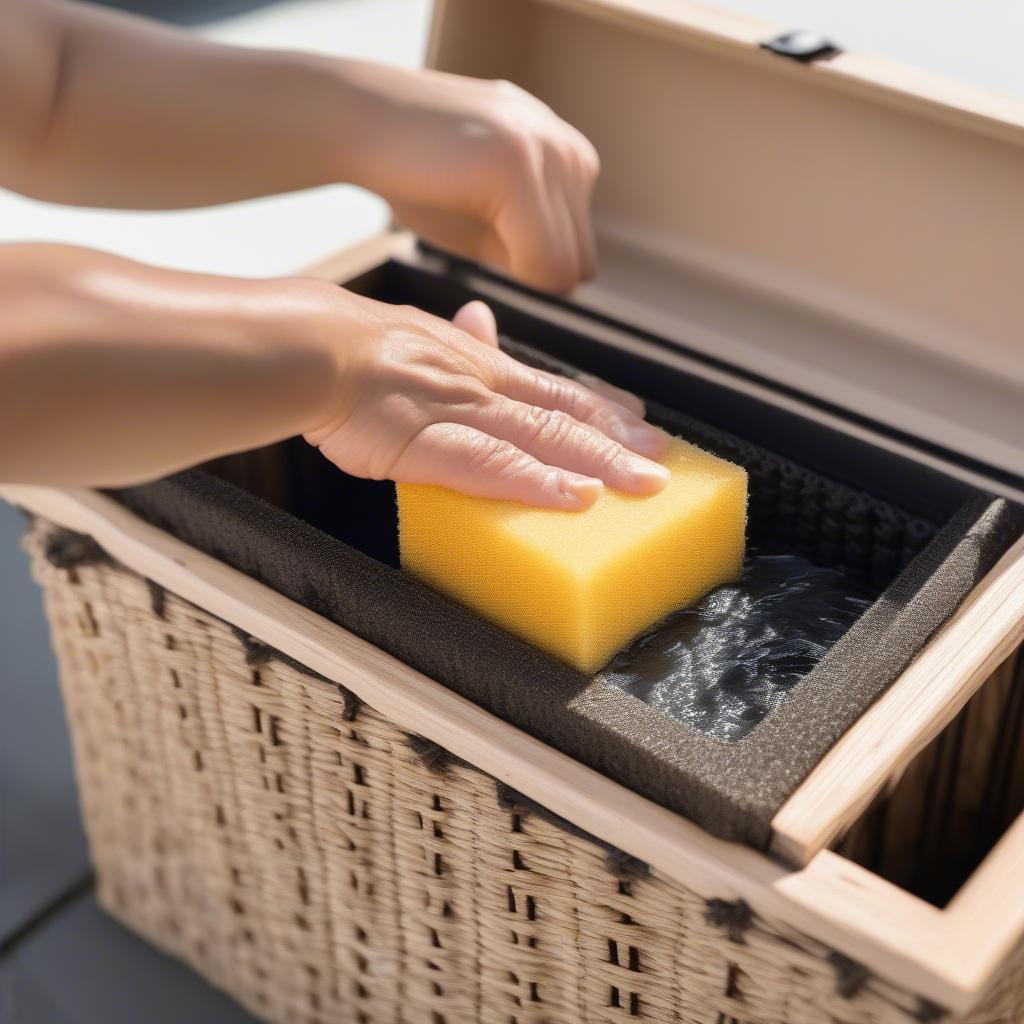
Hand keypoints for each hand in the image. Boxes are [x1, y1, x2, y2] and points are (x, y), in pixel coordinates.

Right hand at [304, 293, 667, 509]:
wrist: (313, 347)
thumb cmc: (356, 349)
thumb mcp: (421, 333)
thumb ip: (461, 339)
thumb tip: (484, 317)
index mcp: (481, 367)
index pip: (555, 387)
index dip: (602, 407)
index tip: (639, 422)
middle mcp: (484, 386)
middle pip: (564, 415)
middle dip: (618, 441)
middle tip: (661, 462)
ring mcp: (462, 413)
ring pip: (543, 438)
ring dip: (598, 462)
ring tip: (641, 485)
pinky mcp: (430, 443)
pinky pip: (492, 465)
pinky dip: (537, 482)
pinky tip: (573, 498)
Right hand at [339, 64, 598, 292]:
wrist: (356, 121)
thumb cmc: (416, 177)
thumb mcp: (490, 218)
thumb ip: (533, 241)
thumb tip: (570, 280)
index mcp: (571, 162)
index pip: (578, 259)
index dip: (524, 268)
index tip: (476, 224)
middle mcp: (573, 153)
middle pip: (578, 267)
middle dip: (522, 270)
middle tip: (465, 221)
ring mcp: (552, 154)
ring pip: (565, 271)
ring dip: (508, 269)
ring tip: (460, 209)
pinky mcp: (520, 165)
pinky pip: (543, 264)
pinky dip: (505, 270)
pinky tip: (461, 216)